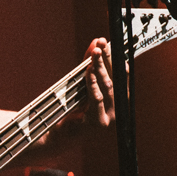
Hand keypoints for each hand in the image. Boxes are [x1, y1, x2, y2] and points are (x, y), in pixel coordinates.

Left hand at [21, 37, 115, 164]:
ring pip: (107, 88)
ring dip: (101, 69)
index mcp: (117, 99)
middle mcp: (118, 109)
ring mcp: (110, 118)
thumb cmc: (70, 108)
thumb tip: (97, 41)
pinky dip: (92, 84)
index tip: (106, 43)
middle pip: (115, 79)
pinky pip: (96, 99)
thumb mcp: (82, 82)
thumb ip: (90, 63)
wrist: (55, 134)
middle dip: (107, 60)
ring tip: (94, 55)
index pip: (121, 74)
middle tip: (100, 46)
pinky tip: (88, 72)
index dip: (114, 57)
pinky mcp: (98, 124)